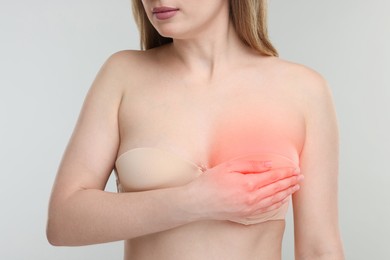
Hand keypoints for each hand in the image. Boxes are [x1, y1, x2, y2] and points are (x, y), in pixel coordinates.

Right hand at [185, 158, 302, 222]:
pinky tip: (282, 199)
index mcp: (248, 184)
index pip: (273, 177)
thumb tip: (269, 164)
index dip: (286, 172)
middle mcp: (252, 198)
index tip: (295, 169)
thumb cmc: (209, 183)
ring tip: (295, 187)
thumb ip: (250, 165)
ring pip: (274, 200)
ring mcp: (249, 209)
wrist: (198, 203)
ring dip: (287, 193)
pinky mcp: (246, 215)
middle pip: (277, 189)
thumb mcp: (229, 167)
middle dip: (290, 182)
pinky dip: (277, 204)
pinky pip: (267, 210)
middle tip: (300, 177)